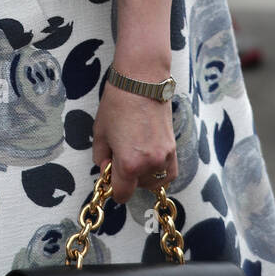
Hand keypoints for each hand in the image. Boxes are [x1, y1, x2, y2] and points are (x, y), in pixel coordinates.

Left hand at [92, 80, 176, 203]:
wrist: (142, 81)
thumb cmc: (117, 104)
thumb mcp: (100, 132)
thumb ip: (102, 158)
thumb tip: (107, 170)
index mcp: (128, 164)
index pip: (122, 194)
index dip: (114, 189)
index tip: (110, 178)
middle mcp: (150, 165)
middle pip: (137, 187)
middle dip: (127, 177)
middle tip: (120, 155)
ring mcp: (165, 157)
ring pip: (153, 182)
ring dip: (143, 174)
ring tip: (135, 152)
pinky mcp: (174, 149)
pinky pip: (168, 173)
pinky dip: (159, 172)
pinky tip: (149, 158)